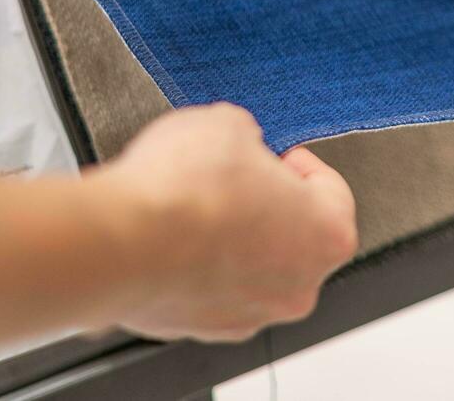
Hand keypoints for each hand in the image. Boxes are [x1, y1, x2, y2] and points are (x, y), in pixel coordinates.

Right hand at [93, 104, 357, 340]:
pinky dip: (196, 266)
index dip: (304, 167)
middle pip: (294, 238)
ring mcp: (248, 315)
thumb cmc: (184, 192)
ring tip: (195, 204)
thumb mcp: (228, 125)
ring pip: (251, 268)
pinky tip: (172, 236)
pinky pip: (209, 290)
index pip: (333, 195)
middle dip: (267, 205)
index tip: (283, 157)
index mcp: (327, 236)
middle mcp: (296, 287)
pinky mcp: (201, 328)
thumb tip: (238, 141)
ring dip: (231, 238)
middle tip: (236, 177)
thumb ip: (247, 135)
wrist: (120, 243)